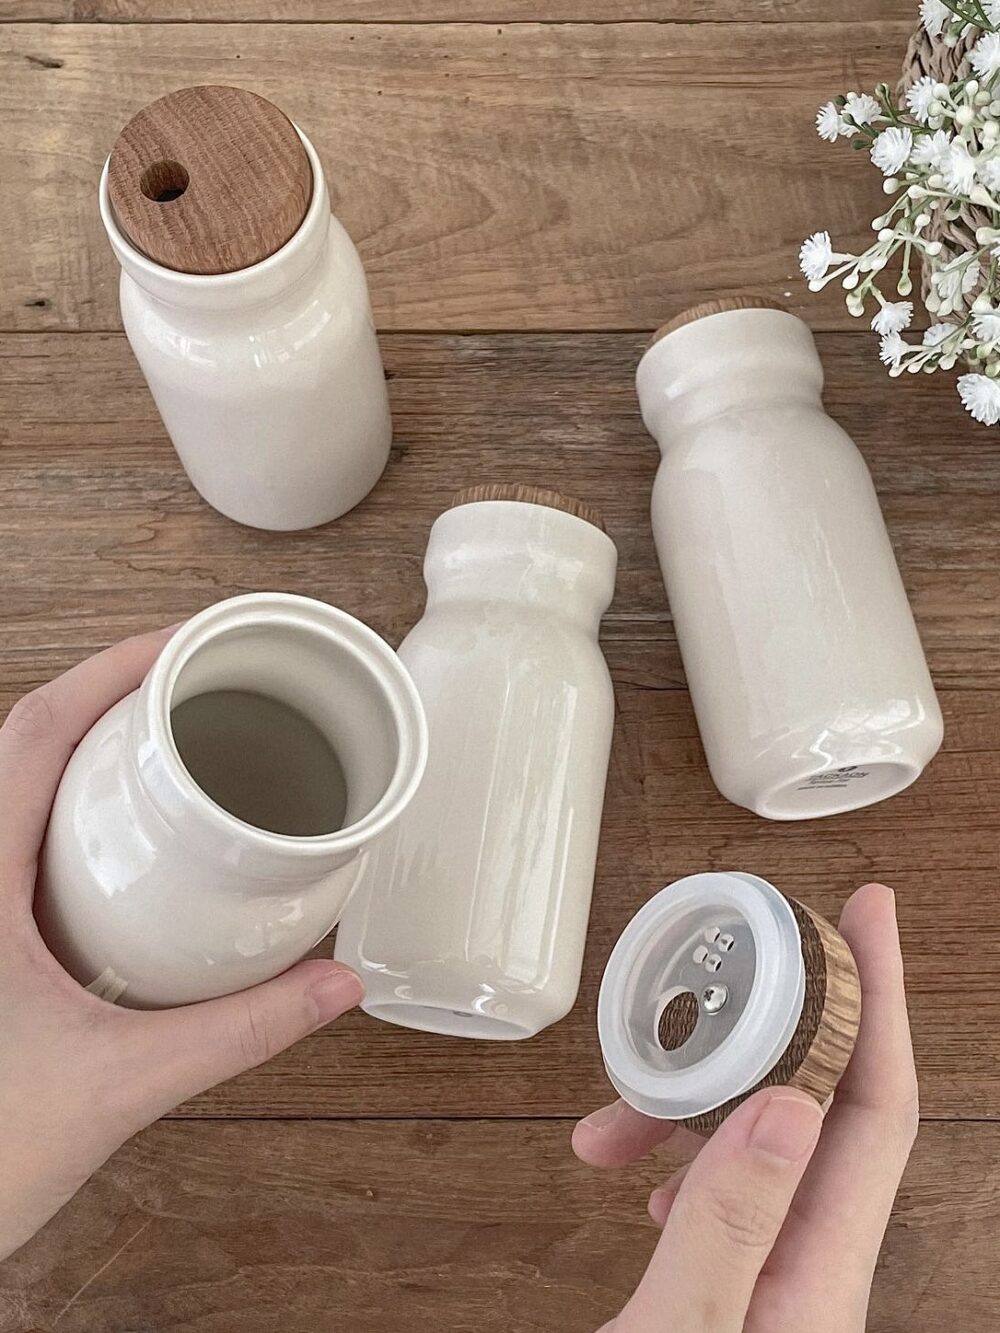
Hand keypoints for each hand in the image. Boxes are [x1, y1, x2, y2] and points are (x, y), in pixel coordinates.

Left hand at [0, 627, 363, 1260]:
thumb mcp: (125, 1084)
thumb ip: (239, 1033)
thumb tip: (335, 985)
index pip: (34, 734)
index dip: (107, 671)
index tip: (179, 644)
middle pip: (30, 741)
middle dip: (113, 692)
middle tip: (195, 677)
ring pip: (22, 787)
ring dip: (94, 746)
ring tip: (175, 731)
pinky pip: (27, 839)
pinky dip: (83, 807)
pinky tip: (139, 833)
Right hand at [574, 882, 917, 1332]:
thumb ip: (730, 1228)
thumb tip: (787, 1104)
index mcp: (818, 1278)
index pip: (877, 1109)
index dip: (881, 1000)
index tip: (871, 917)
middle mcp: (811, 1273)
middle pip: (819, 1111)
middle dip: (769, 1034)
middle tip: (732, 970)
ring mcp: (774, 1282)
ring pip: (759, 1147)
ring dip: (695, 1104)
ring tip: (612, 1116)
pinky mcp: (734, 1288)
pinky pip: (725, 1189)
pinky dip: (679, 1155)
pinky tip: (639, 1167)